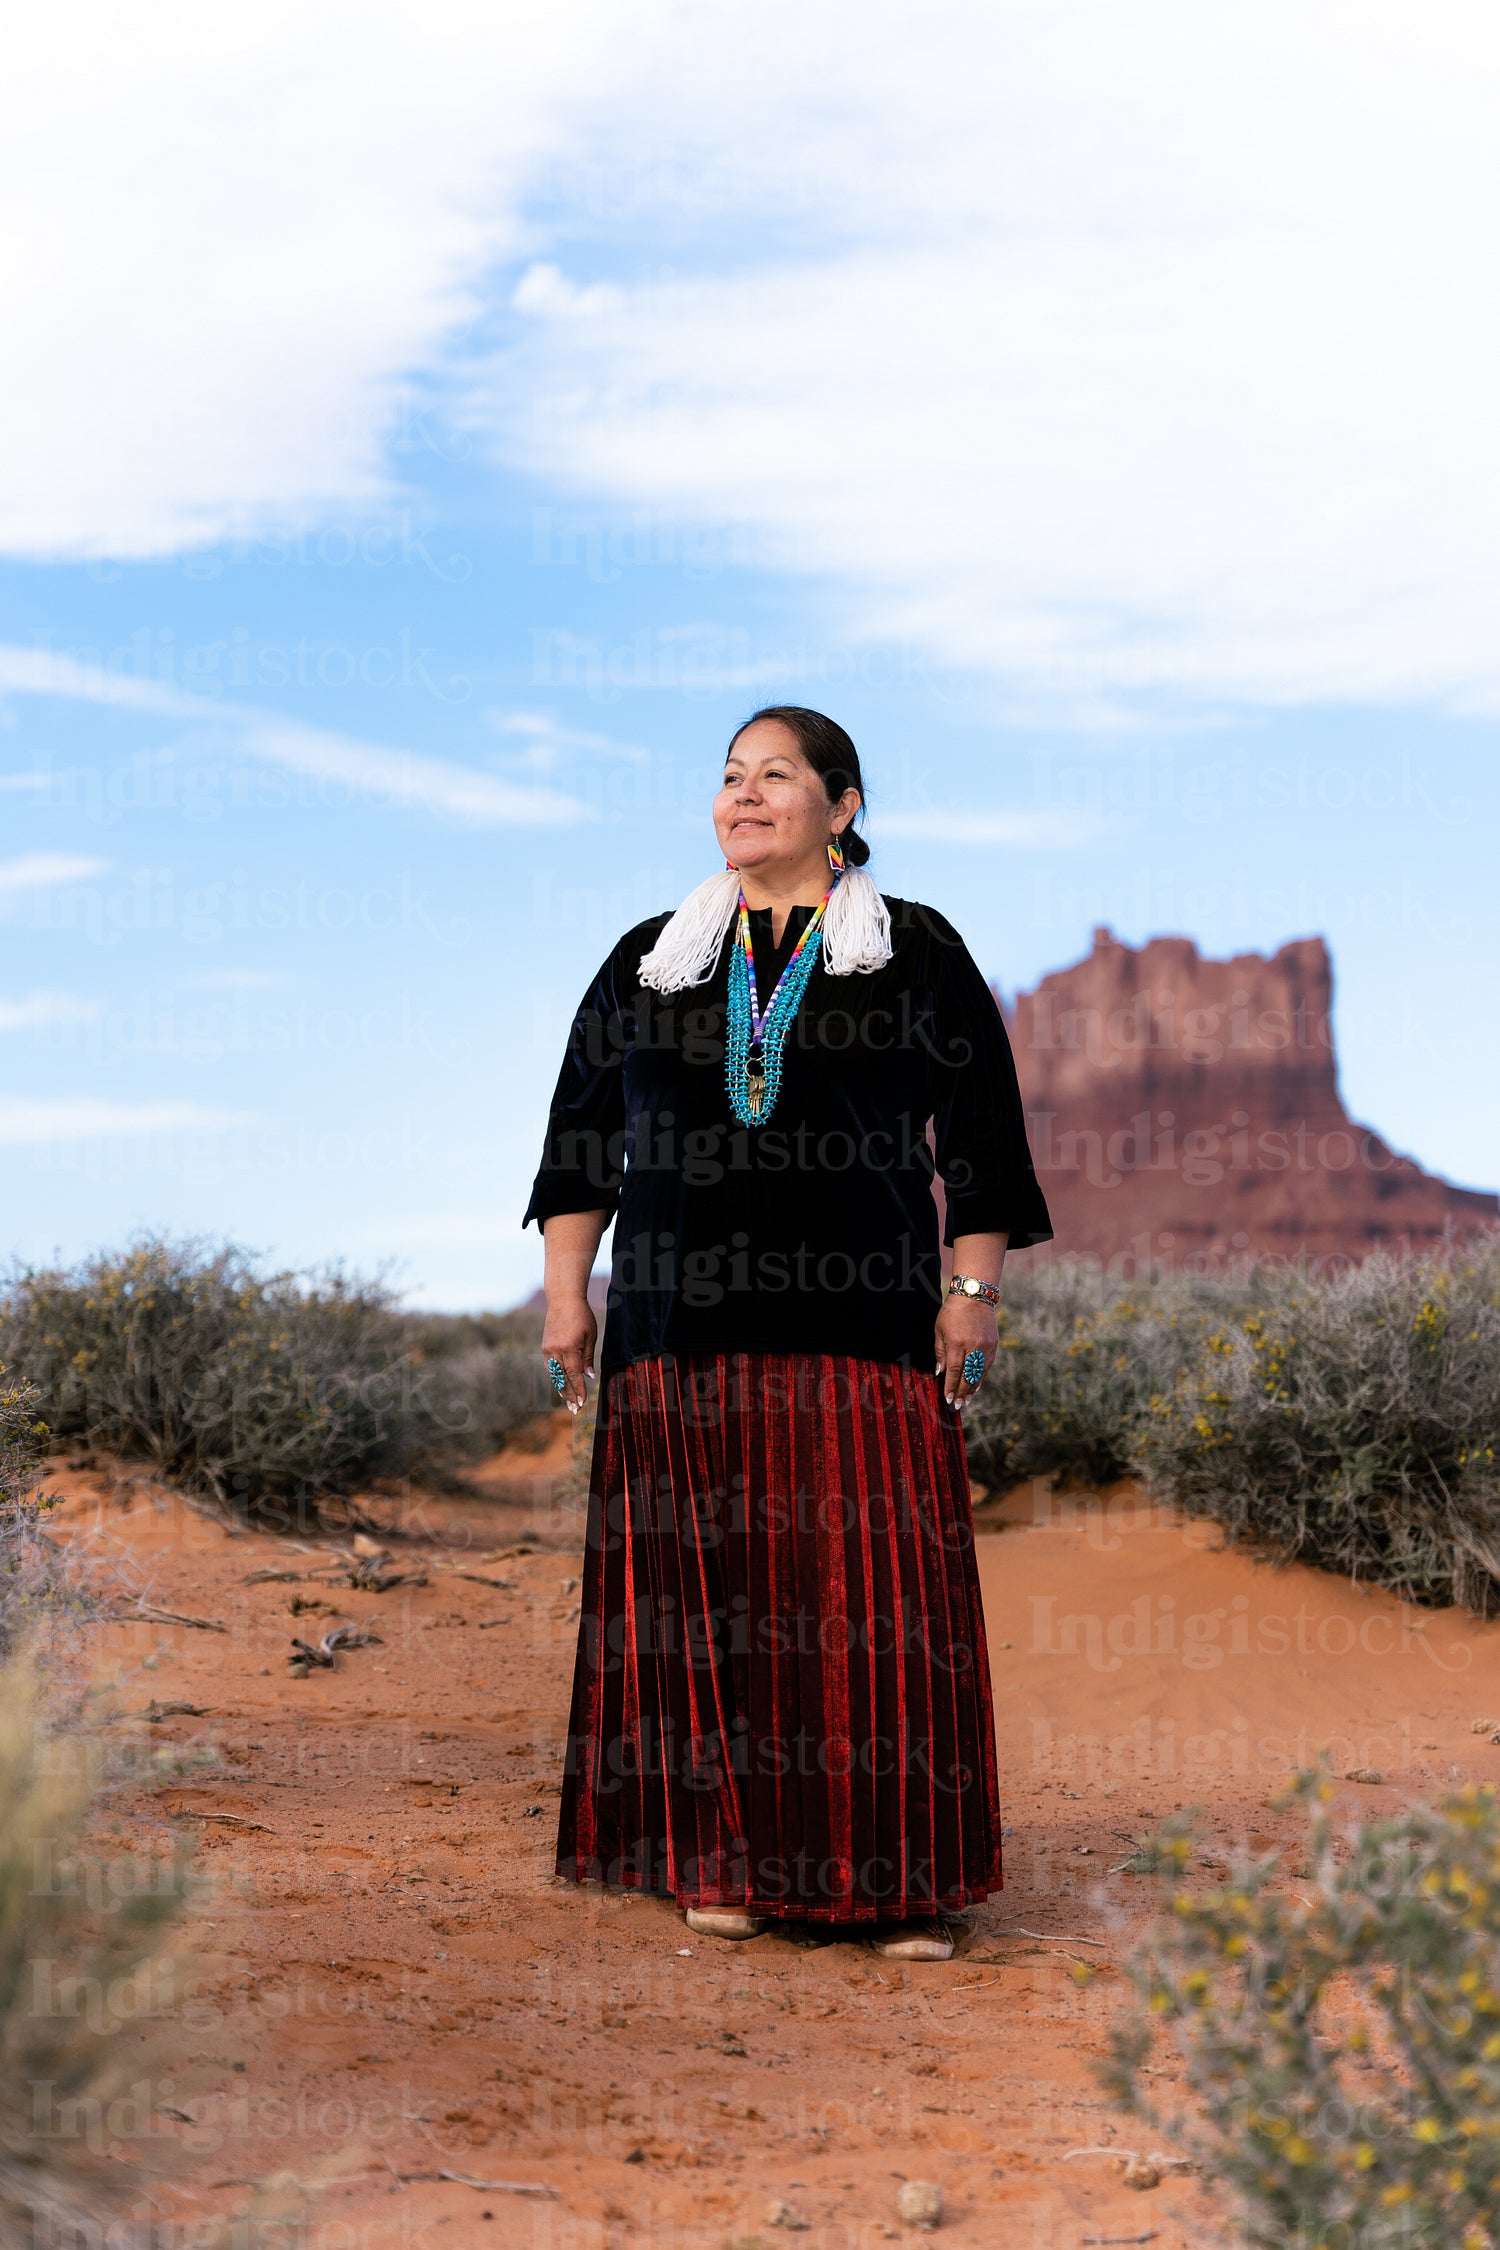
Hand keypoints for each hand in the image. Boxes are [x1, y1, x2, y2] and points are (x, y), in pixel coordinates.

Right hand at [542, 1296, 596, 1414]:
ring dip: (562, 1388)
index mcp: (569, 1349)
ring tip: (568, 1401)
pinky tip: (561, 1384)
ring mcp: (548, 1350)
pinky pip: (550, 1366)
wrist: (563, 1300)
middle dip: (569, 1395)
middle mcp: (556, 1351)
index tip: (582, 1403)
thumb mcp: (590, 1336)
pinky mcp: (545, 1347)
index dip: (579, 1390)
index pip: (574, 1375)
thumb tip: (589, 1376)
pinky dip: (556, 1376)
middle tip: (575, 1410)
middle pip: (562, 1379)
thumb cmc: (581, 1316)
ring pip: (554, 1374)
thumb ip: (588, 1358)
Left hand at [934, 1294, 995, 1413]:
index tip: (948, 1399)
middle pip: (967, 1376)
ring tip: (966, 1400)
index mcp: (957, 1342)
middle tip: (957, 1405)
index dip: (950, 1387)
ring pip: (979, 1373)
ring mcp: (985, 1346)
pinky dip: (981, 1377)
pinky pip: (987, 1366)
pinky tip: (976, 1386)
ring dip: (972, 1388)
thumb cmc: (952, 1312)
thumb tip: (940, 1372)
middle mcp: (973, 1346)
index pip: (953, 1371)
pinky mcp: (993, 1344)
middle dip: (961, 1392)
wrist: (974, 1296)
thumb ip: (940, 1352)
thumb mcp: (939, 1330)